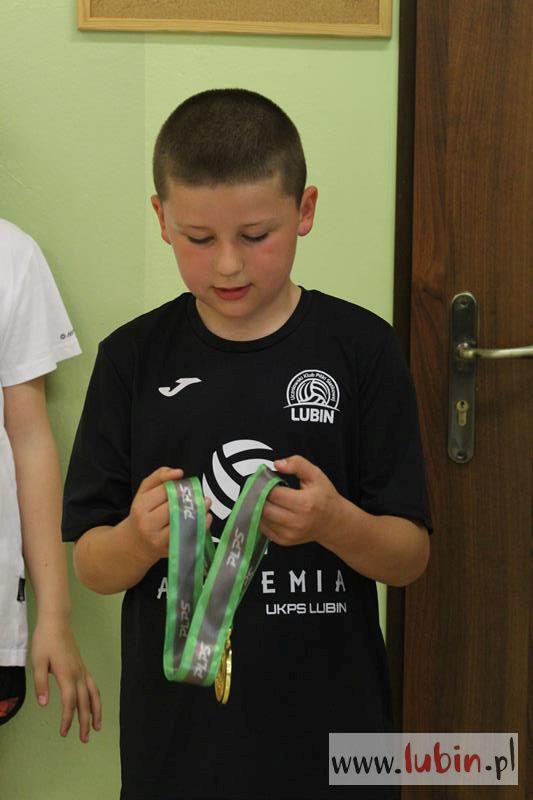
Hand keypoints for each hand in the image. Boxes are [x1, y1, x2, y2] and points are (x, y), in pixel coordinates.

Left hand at [31, 616, 100, 741]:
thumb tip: (44, 705)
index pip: (70, 702)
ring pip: (94, 694)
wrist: (57, 621)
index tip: (64, 732)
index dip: (67, 718)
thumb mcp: (37, 662)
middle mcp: (78, 673)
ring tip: (97, 727)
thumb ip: (41, 684)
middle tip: (84, 739)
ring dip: (96, 711)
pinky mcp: (82, 666)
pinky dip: (96, 698)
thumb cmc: (45, 640)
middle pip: (85, 702)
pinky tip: (94, 704)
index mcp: (67, 674)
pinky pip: (93, 685)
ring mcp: (82, 669)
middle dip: (86, 721)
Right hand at [127, 467, 211, 560]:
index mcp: (141, 507)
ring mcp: (159, 539)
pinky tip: (205, 518)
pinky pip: (189, 535)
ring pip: (184, 522)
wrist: (136, 543)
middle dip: (191, 499)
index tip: (187, 487)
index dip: (179, 487)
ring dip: (200, 512)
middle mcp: (148, 524)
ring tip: (206, 504)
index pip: (164, 491)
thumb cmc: (143, 513)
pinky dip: (201, 525)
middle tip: (202, 496)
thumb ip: (159, 476)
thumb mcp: (145, 491)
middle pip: (175, 507)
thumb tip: (178, 472)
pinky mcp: (170, 550)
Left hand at [260, 455, 340, 546]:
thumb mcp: (316, 475)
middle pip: (264, 508)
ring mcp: (290, 534)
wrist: (332, 522)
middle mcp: (297, 522)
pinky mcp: (285, 541)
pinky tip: (269, 510)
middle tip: (263, 489)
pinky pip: (264, 529)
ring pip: (261, 519)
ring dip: (259, 508)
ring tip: (266, 499)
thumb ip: (297, 464)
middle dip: (260, 497)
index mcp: (305, 503)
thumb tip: (277, 464)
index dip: (266, 485)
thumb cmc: (324, 498)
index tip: (266, 480)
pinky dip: (262, 519)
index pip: (273, 494)